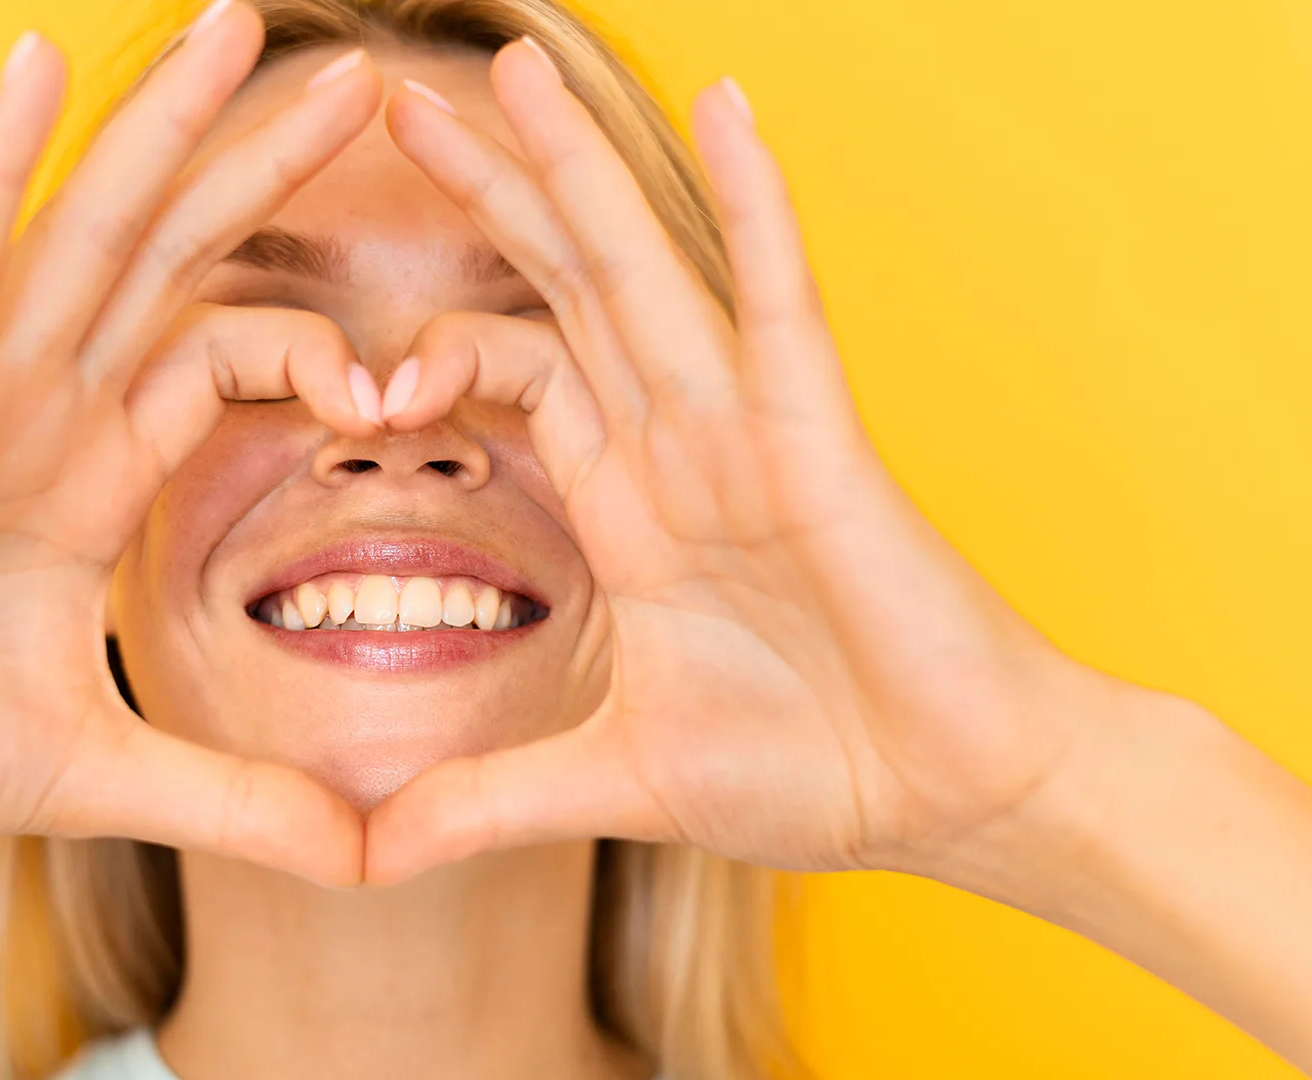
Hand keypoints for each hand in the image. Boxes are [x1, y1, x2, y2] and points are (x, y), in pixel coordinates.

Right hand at [0, 6, 382, 885]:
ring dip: (167, 125)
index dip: (325, 351)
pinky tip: (39, 66)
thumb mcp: (104, 770)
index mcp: (93, 470)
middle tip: (370, 83)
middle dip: (269, 168)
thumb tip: (360, 862)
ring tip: (240, 25)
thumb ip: (234, 798)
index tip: (406, 387)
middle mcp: (46, 403)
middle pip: (182, 258)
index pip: (230, 361)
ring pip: (94, 227)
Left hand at [366, 42, 1117, 882]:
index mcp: (630, 506)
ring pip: (644, 271)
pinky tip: (730, 108)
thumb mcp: (613, 780)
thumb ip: (486, 802)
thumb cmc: (818, 769)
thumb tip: (365, 856)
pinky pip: (780, 302)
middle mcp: (678, 447)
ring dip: (578, 169)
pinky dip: (757, 206)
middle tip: (396, 104)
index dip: (434, 349)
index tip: (355, 379)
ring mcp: (747, 432)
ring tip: (512, 68)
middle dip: (485, 197)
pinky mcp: (823, 442)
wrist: (957, 797)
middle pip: (561, 289)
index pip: (519, 376)